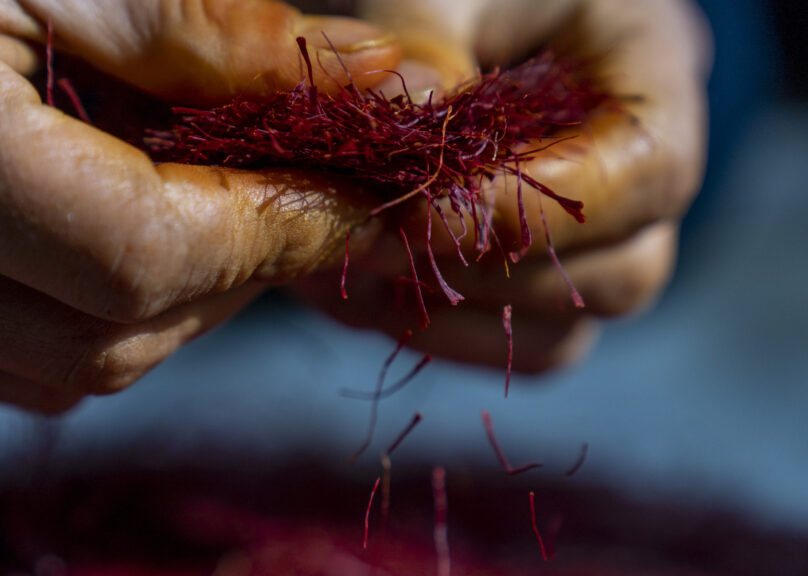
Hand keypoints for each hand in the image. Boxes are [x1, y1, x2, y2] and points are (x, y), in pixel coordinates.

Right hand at [0, 0, 398, 411]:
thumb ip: (209, 29)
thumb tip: (387, 86)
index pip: (136, 253)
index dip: (270, 230)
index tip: (353, 193)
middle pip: (108, 339)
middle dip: (235, 275)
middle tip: (299, 198)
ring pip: (65, 370)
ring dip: (178, 304)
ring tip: (217, 210)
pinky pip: (8, 366)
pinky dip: (102, 318)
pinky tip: (124, 237)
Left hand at [293, 0, 710, 371]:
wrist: (459, 17)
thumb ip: (427, 36)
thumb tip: (417, 112)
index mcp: (651, 72)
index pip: (644, 169)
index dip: (537, 207)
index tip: (422, 212)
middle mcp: (641, 173)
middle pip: (623, 271)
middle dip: (489, 269)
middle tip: (373, 240)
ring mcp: (600, 239)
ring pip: (564, 327)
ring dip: (455, 312)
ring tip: (355, 266)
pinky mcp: (543, 279)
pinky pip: (517, 342)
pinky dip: (442, 332)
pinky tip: (366, 289)